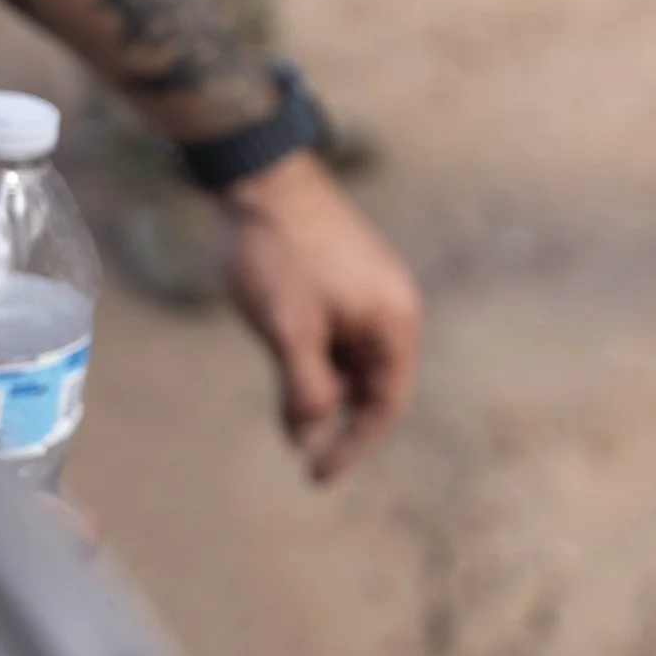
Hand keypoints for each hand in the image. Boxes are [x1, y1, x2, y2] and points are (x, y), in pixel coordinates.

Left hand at [219, 152, 422, 482]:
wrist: (263, 179)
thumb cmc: (279, 253)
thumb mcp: (287, 330)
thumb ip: (303, 387)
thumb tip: (309, 434)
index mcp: (393, 321)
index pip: (386, 403)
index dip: (353, 445)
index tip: (317, 476)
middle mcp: (393, 307)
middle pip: (372, 383)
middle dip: (335, 416)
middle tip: (295, 444)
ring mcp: (372, 289)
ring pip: (352, 359)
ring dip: (322, 385)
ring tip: (282, 396)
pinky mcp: (348, 277)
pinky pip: (340, 334)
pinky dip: (316, 357)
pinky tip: (283, 355)